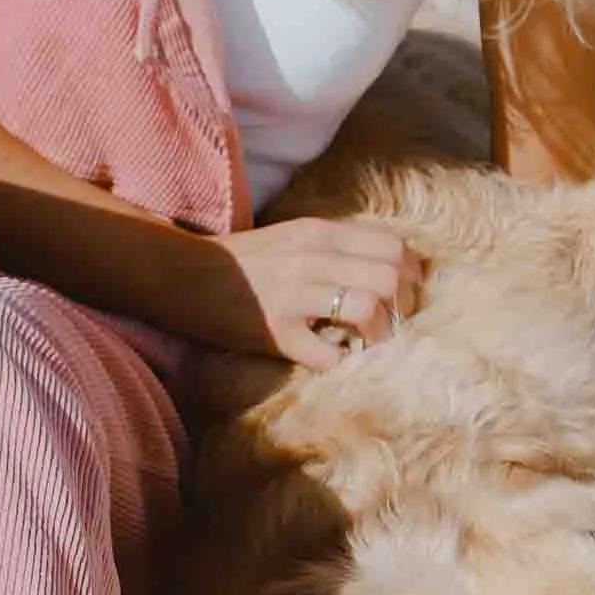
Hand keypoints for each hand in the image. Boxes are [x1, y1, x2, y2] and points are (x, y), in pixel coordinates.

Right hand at [211, 217, 425, 370]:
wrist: (184, 274)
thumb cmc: (245, 260)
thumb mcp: (296, 236)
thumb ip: (339, 245)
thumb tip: (388, 265)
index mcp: (321, 233)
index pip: (394, 245)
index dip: (410, 274)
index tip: (402, 294)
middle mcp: (313, 259)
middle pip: (390, 277)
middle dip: (403, 307)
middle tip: (391, 324)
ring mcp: (295, 295)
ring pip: (368, 308)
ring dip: (378, 333)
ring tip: (366, 342)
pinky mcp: (277, 333)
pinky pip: (327, 354)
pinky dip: (339, 361)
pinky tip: (332, 358)